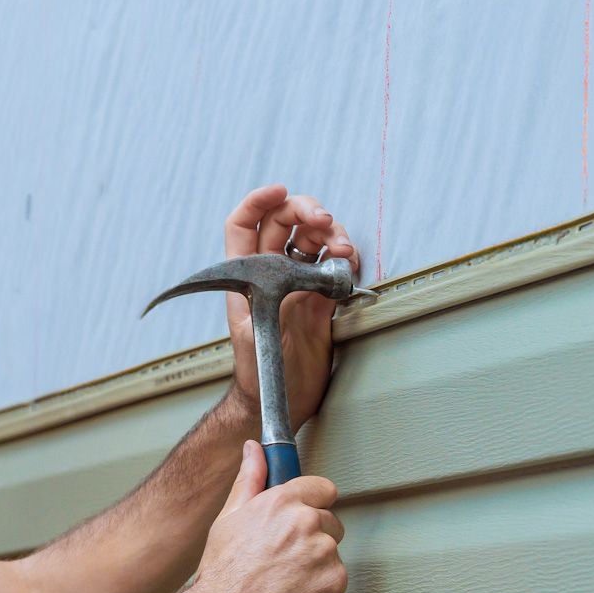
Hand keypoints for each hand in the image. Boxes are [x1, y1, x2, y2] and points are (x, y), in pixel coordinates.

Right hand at [190, 442, 348, 592]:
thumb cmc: (223, 573)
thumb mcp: (229, 518)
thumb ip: (250, 479)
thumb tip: (254, 450)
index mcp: (284, 502)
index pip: (323, 488)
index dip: (313, 503)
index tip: (303, 515)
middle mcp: (308, 523)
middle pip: (329, 522)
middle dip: (312, 536)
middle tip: (282, 557)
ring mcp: (325, 554)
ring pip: (332, 552)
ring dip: (316, 563)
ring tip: (285, 578)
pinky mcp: (335, 583)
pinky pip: (337, 579)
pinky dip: (322, 588)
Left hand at [223, 185, 359, 427]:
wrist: (282, 401)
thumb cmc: (262, 375)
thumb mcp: (265, 337)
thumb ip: (284, 303)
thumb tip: (310, 276)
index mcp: (247, 277)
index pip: (244, 225)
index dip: (258, 201)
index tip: (280, 190)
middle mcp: (273, 274)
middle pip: (284, 223)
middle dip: (306, 212)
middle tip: (325, 220)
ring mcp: (299, 283)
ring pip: (314, 240)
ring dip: (332, 235)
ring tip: (344, 250)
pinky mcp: (323, 297)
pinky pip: (335, 266)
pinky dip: (346, 258)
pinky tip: (349, 263)